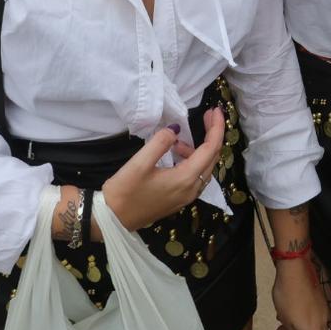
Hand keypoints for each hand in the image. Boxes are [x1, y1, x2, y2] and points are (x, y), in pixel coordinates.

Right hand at [101, 107, 225, 230]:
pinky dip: (192, 161)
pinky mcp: (179, 199)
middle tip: (207, 115)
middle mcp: (192, 189)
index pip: (211, 149)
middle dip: (212, 135)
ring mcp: (186, 197)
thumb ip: (160, 142)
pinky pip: (195, 176)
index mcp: (186, 179)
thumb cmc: (125, 192)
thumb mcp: (140, 162)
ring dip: (199, 149)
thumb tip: (175, 130)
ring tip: (178, 140)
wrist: (113, 220)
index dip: (217, 127)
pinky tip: (175, 154)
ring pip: (204, 168)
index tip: (216, 110)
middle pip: (212, 158)